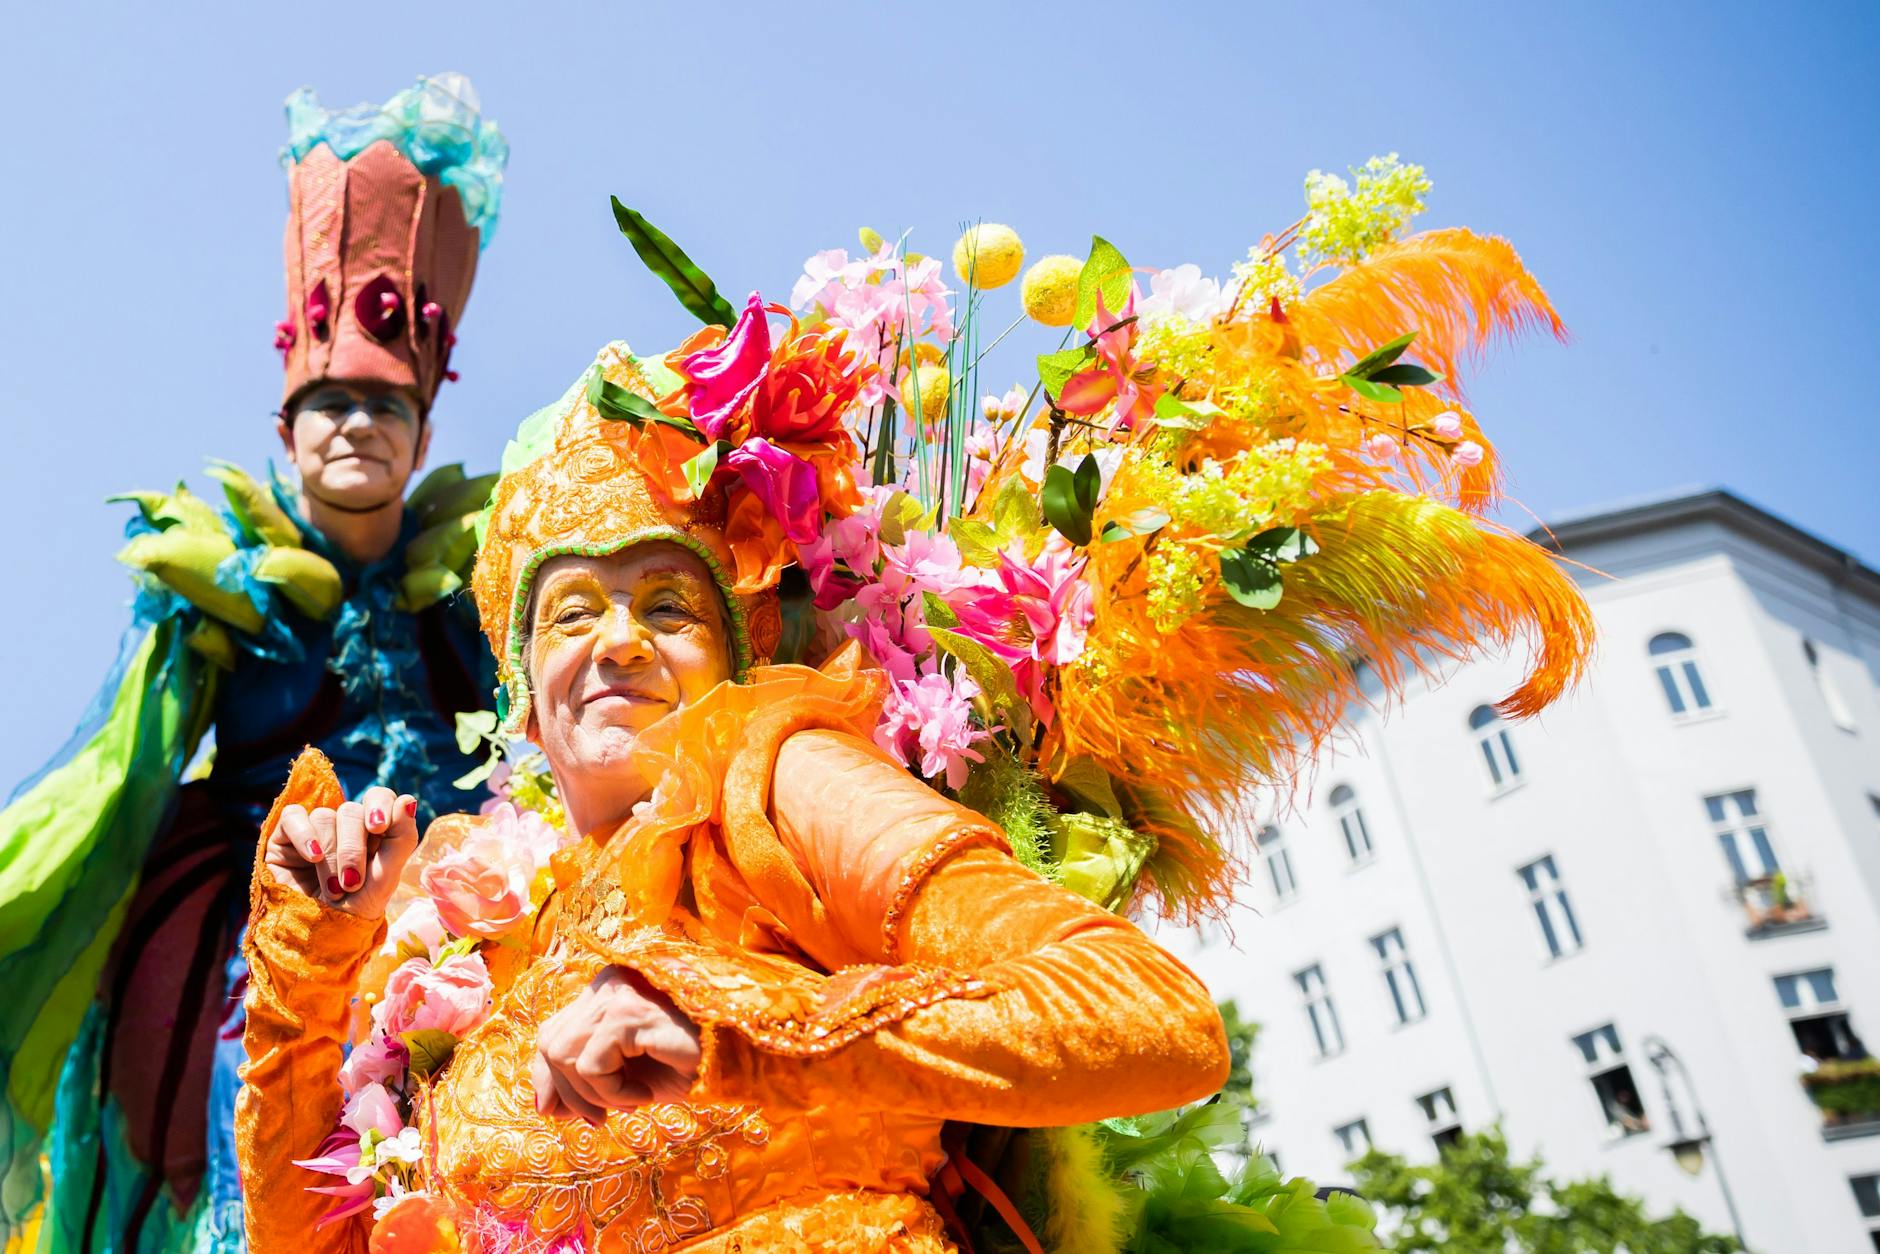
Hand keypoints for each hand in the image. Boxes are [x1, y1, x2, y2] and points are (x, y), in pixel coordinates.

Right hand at [264, 784, 419, 919]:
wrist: (315, 938)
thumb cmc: (355, 910)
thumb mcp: (385, 879)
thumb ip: (401, 839)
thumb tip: (408, 799)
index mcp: (374, 831)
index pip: (380, 797)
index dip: (380, 805)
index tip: (379, 827)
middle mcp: (345, 827)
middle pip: (352, 811)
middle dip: (354, 848)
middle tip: (352, 882)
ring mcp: (315, 830)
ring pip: (325, 817)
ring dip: (331, 857)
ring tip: (333, 889)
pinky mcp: (284, 837)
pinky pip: (294, 816)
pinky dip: (304, 835)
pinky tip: (312, 858)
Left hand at [533, 966, 700, 1122]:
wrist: (735, 1061)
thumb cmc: (685, 1065)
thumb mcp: (624, 1077)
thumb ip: (580, 1081)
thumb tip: (541, 1107)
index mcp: (603, 988)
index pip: (549, 1033)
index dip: (551, 1079)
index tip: (577, 1113)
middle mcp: (607, 981)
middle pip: (550, 1043)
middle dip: (571, 1093)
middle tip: (604, 1118)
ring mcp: (618, 992)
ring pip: (564, 1056)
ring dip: (595, 1095)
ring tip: (631, 1103)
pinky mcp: (629, 1013)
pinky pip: (592, 1065)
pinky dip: (614, 1093)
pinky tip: (645, 1097)